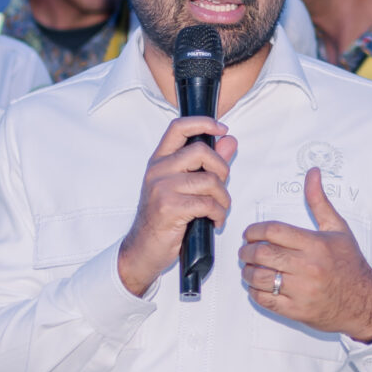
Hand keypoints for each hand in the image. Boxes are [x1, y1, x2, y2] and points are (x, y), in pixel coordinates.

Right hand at [118, 117, 237, 296]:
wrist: (142, 249)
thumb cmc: (162, 219)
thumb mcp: (182, 187)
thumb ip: (207, 163)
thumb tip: (229, 141)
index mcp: (159, 161)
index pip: (179, 127)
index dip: (203, 122)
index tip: (222, 129)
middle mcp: (158, 170)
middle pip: (201, 151)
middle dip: (222, 169)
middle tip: (222, 186)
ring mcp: (162, 188)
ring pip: (209, 181)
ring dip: (223, 199)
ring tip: (219, 210)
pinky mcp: (170, 208)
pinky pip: (208, 204)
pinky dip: (218, 214)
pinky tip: (214, 221)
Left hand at [237, 168, 371, 342]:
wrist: (365, 303)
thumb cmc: (350, 265)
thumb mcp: (338, 229)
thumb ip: (319, 201)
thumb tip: (313, 173)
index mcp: (315, 245)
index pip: (273, 231)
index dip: (254, 230)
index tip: (250, 234)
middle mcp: (308, 267)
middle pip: (262, 253)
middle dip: (246, 250)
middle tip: (245, 250)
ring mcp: (302, 291)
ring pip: (259, 277)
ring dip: (247, 271)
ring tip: (249, 267)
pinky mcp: (297, 310)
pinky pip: (265, 299)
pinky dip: (255, 291)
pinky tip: (258, 285)